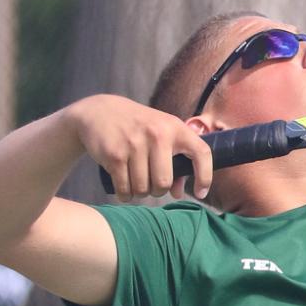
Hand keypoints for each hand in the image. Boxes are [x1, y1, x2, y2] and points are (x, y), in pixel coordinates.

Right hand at [68, 94, 213, 200]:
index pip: (201, 153)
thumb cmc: (138, 127)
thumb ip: (175, 161)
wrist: (99, 111)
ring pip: (143, 188)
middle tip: (152, 186)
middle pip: (164, 182)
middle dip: (158, 191)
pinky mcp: (115, 154)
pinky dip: (125, 195)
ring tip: (136, 184)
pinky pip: (124, 188)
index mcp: (175, 128)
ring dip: (139, 193)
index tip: (200, 193)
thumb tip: (179, 193)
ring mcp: (135, 144)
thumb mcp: (160, 134)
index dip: (205, 176)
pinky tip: (124, 189)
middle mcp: (157, 134)